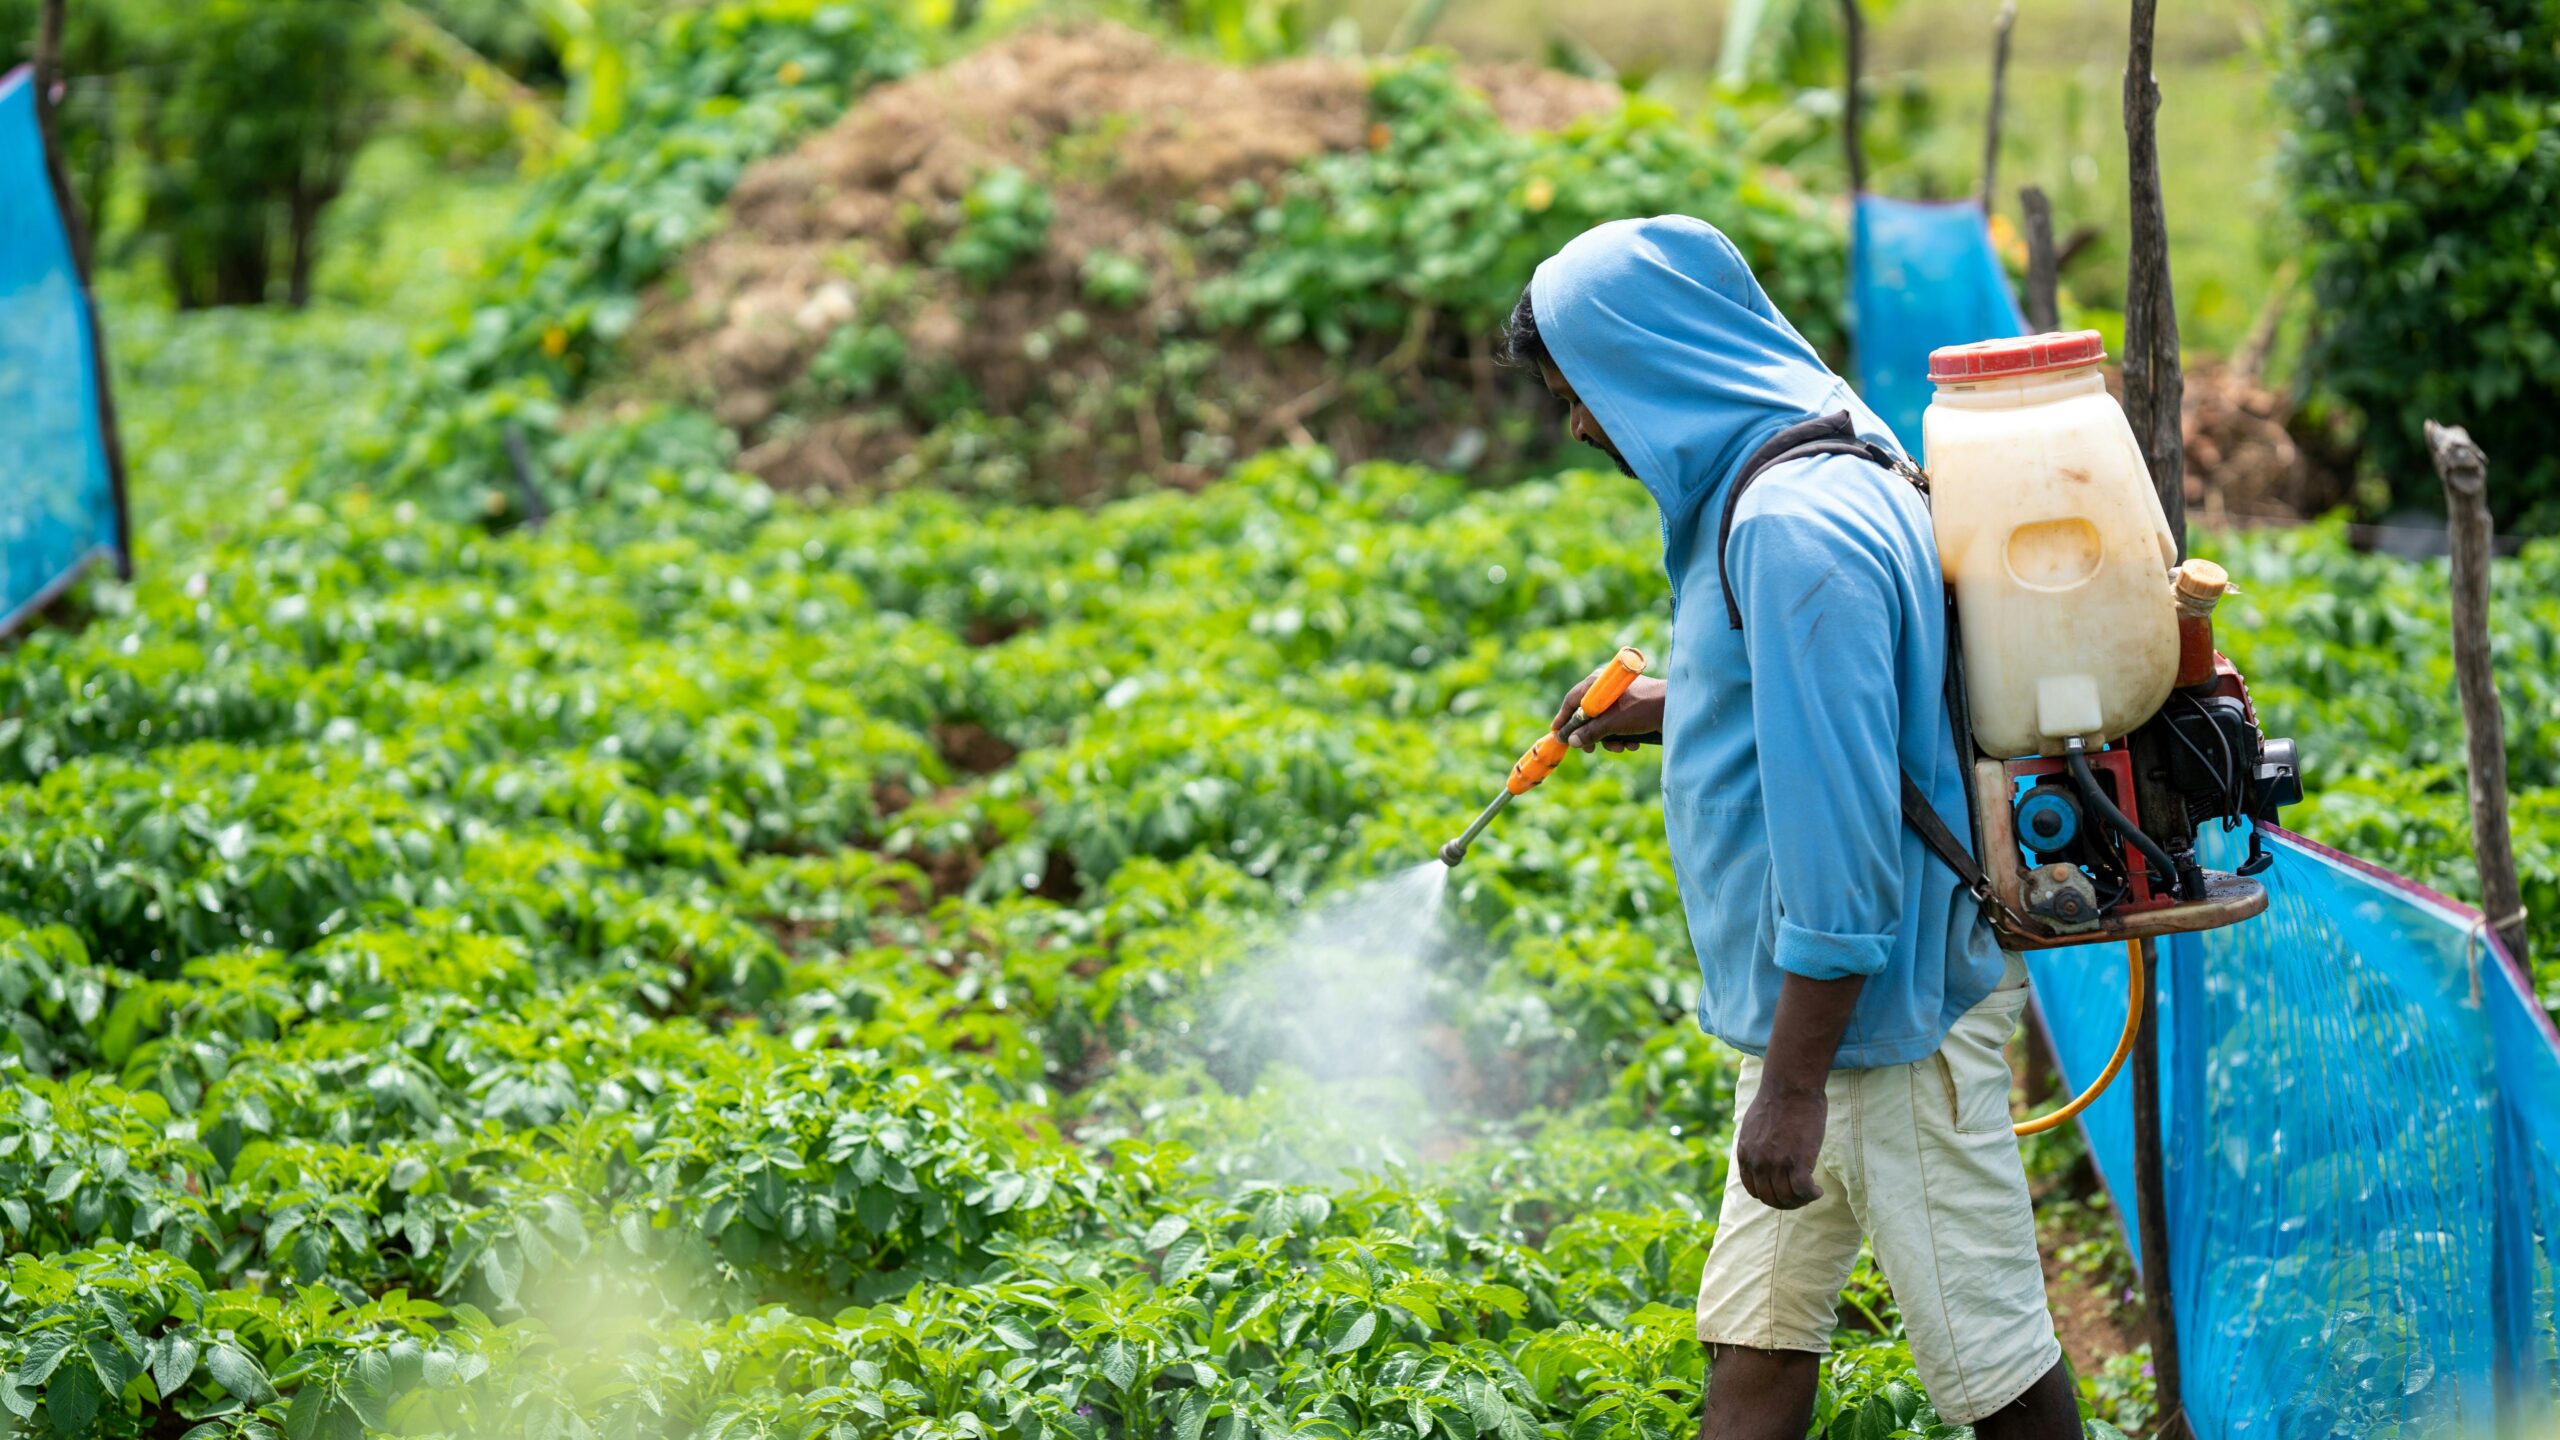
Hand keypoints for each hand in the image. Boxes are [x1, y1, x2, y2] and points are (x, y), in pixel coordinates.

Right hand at [1549, 673, 1666, 751]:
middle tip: (1589, 750)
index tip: (1556, 733)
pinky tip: (1633, 743)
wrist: (1676, 709)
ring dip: (1610, 739)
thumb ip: (1590, 733)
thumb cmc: (1642, 709)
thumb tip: (1571, 741)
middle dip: (1592, 735)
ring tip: (1621, 746)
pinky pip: (1619, 725)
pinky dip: (1623, 736)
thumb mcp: (1612, 723)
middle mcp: (1608, 688)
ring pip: (1604, 723)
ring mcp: (1621, 699)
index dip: (1563, 717)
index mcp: (1599, 683)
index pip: (1573, 699)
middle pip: (1588, 715)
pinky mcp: (1633, 709)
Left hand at [1734, 1081, 1826, 1209]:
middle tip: (1801, 1197)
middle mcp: (1758, 1162)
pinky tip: (1818, 1190)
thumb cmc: (1777, 1100)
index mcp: (1745, 1154)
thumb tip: (1763, 1155)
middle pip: (1770, 1198)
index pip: (1753, 1190)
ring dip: (1801, 1201)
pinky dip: (1812, 1195)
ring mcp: (1776, 1164)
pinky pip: (1803, 1191)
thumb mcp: (1754, 1126)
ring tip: (1811, 1193)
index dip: (1770, 1196)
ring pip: (1787, 1198)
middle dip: (1786, 1202)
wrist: (1790, 1087)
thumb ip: (1755, 1145)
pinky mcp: (1797, 1162)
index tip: (1783, 1192)